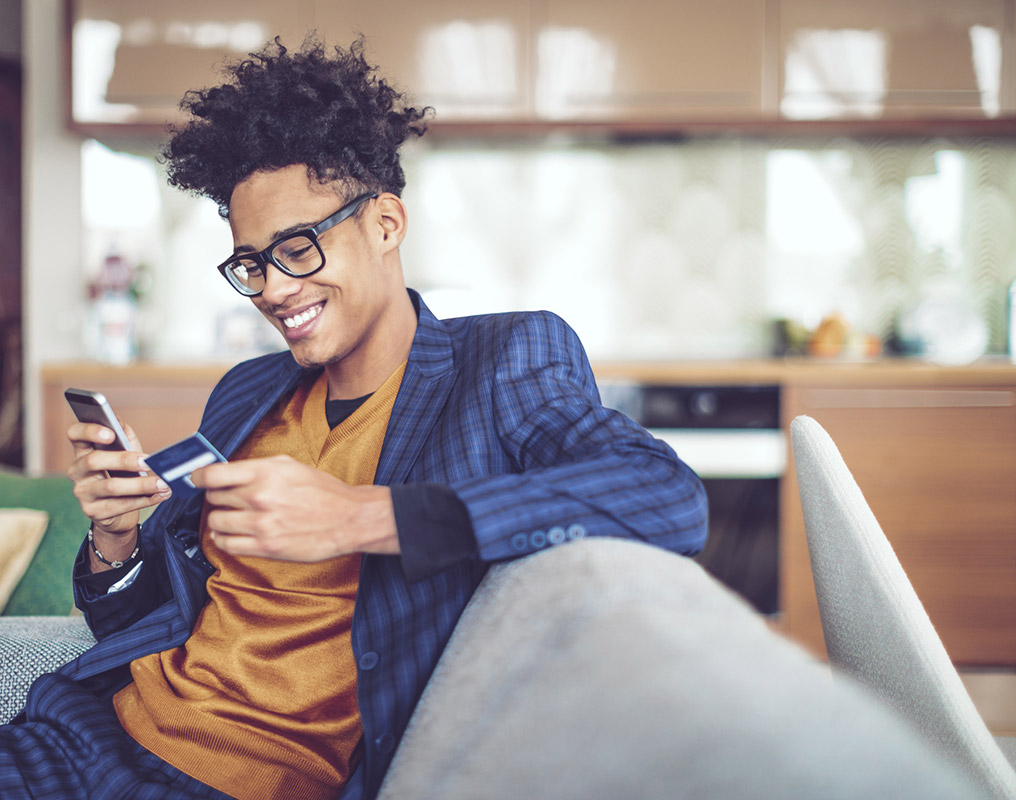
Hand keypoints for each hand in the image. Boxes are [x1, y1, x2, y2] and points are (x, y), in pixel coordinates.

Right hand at [67, 420, 170, 539]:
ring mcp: (83, 492)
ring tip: (163, 483)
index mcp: (83, 451)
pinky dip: (145, 499)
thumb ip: (123, 436)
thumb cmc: (121, 474)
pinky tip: (161, 494)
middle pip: (94, 461)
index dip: (89, 431)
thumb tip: (120, 423)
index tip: (110, 433)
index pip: (75, 434)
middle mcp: (77, 471)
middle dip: (124, 460)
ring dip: (141, 484)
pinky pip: (121, 505)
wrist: (116, 511)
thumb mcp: (123, 452)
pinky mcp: (93, 511)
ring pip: (111, 486)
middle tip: (148, 462)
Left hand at [193, 455, 399, 560]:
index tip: (197, 479)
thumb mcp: (290, 466)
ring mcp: (261, 524)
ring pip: (216, 522)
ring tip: (232, 517)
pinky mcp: (265, 547)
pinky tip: (232, 533)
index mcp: (265, 472)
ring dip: (220, 519)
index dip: (198, 477)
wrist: (349, 519)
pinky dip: (223, 538)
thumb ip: (256, 467)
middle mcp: (259, 497)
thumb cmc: (323, 491)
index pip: (212, 475)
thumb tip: (226, 471)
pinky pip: (226, 544)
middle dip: (218, 497)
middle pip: (213, 497)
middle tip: (228, 498)